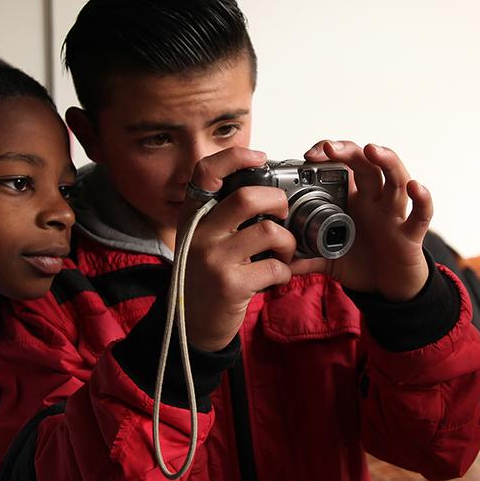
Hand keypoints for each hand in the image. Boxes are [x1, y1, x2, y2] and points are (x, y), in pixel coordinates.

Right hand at [178, 147, 296, 351]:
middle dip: (278, 201)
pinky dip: (286, 272)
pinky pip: (275, 267)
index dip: (234, 157)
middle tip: (282, 214)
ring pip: (268, 232)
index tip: (260, 158)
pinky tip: (278, 276)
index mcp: (193, 216)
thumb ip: (220, 214)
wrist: (191, 324)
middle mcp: (199, 234)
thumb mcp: (199, 238)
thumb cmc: (204, 276)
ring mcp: (213, 259)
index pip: (206, 172)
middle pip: (247, 198)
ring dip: (288, 242)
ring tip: (284, 252)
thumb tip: (262, 186)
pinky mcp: (231, 285)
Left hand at [294, 140, 431, 301]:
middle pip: (368, 164)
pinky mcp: (411, 232)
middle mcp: (375, 201)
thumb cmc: (361, 264)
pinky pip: (421, 213)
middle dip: (349, 151)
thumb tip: (278, 260)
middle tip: (329, 148)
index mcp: (353, 200)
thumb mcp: (327, 258)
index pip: (344, 166)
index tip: (310, 155)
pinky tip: (415, 187)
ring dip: (386, 162)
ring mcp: (394, 214)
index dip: (330, 155)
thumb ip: (303, 257)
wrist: (387, 288)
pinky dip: (422, 199)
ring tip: (372, 150)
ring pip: (396, 180)